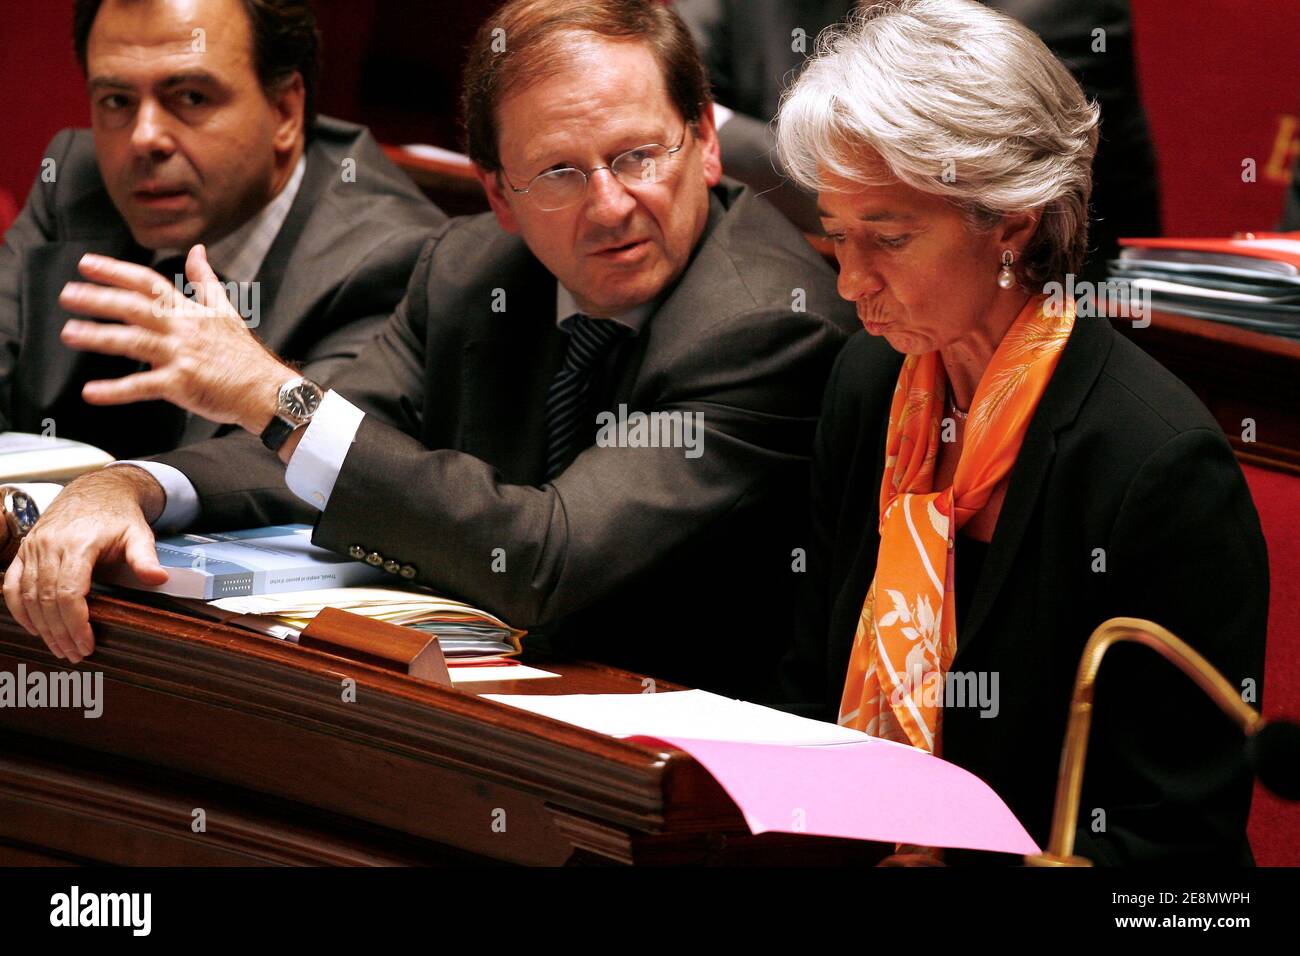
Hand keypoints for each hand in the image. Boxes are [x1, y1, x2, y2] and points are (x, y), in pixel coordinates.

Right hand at [2, 467, 167, 662]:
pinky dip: (19, 610)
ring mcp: (32, 548)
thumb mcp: (139, 532)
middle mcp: (49, 546)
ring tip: (60, 648)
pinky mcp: (24, 551)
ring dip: (42, 627)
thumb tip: (158, 578)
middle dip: (60, 632)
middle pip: (47, 600)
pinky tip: (34, 628)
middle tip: (75, 654)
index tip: (87, 643)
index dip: (75, 623)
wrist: (95, 491)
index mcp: (78, 544)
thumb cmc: (117, 515)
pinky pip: (12, 585)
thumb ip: (145, 557)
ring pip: (28, 597)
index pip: (68, 593)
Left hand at [58, 245, 294, 433]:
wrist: (266, 390)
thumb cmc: (244, 355)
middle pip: (136, 307)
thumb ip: (204, 281)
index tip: (86, 264)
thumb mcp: (225, 311)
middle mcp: (183, 329)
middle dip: (100, 299)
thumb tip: (197, 251)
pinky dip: (116, 391)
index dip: (116, 271)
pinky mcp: (181, 385)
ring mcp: (182, 356)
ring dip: (99, 337)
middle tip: (68, 294)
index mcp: (189, 312)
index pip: (149, 283)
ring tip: (70, 333)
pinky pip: (143, 386)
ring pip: (134, 342)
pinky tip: (91, 392)